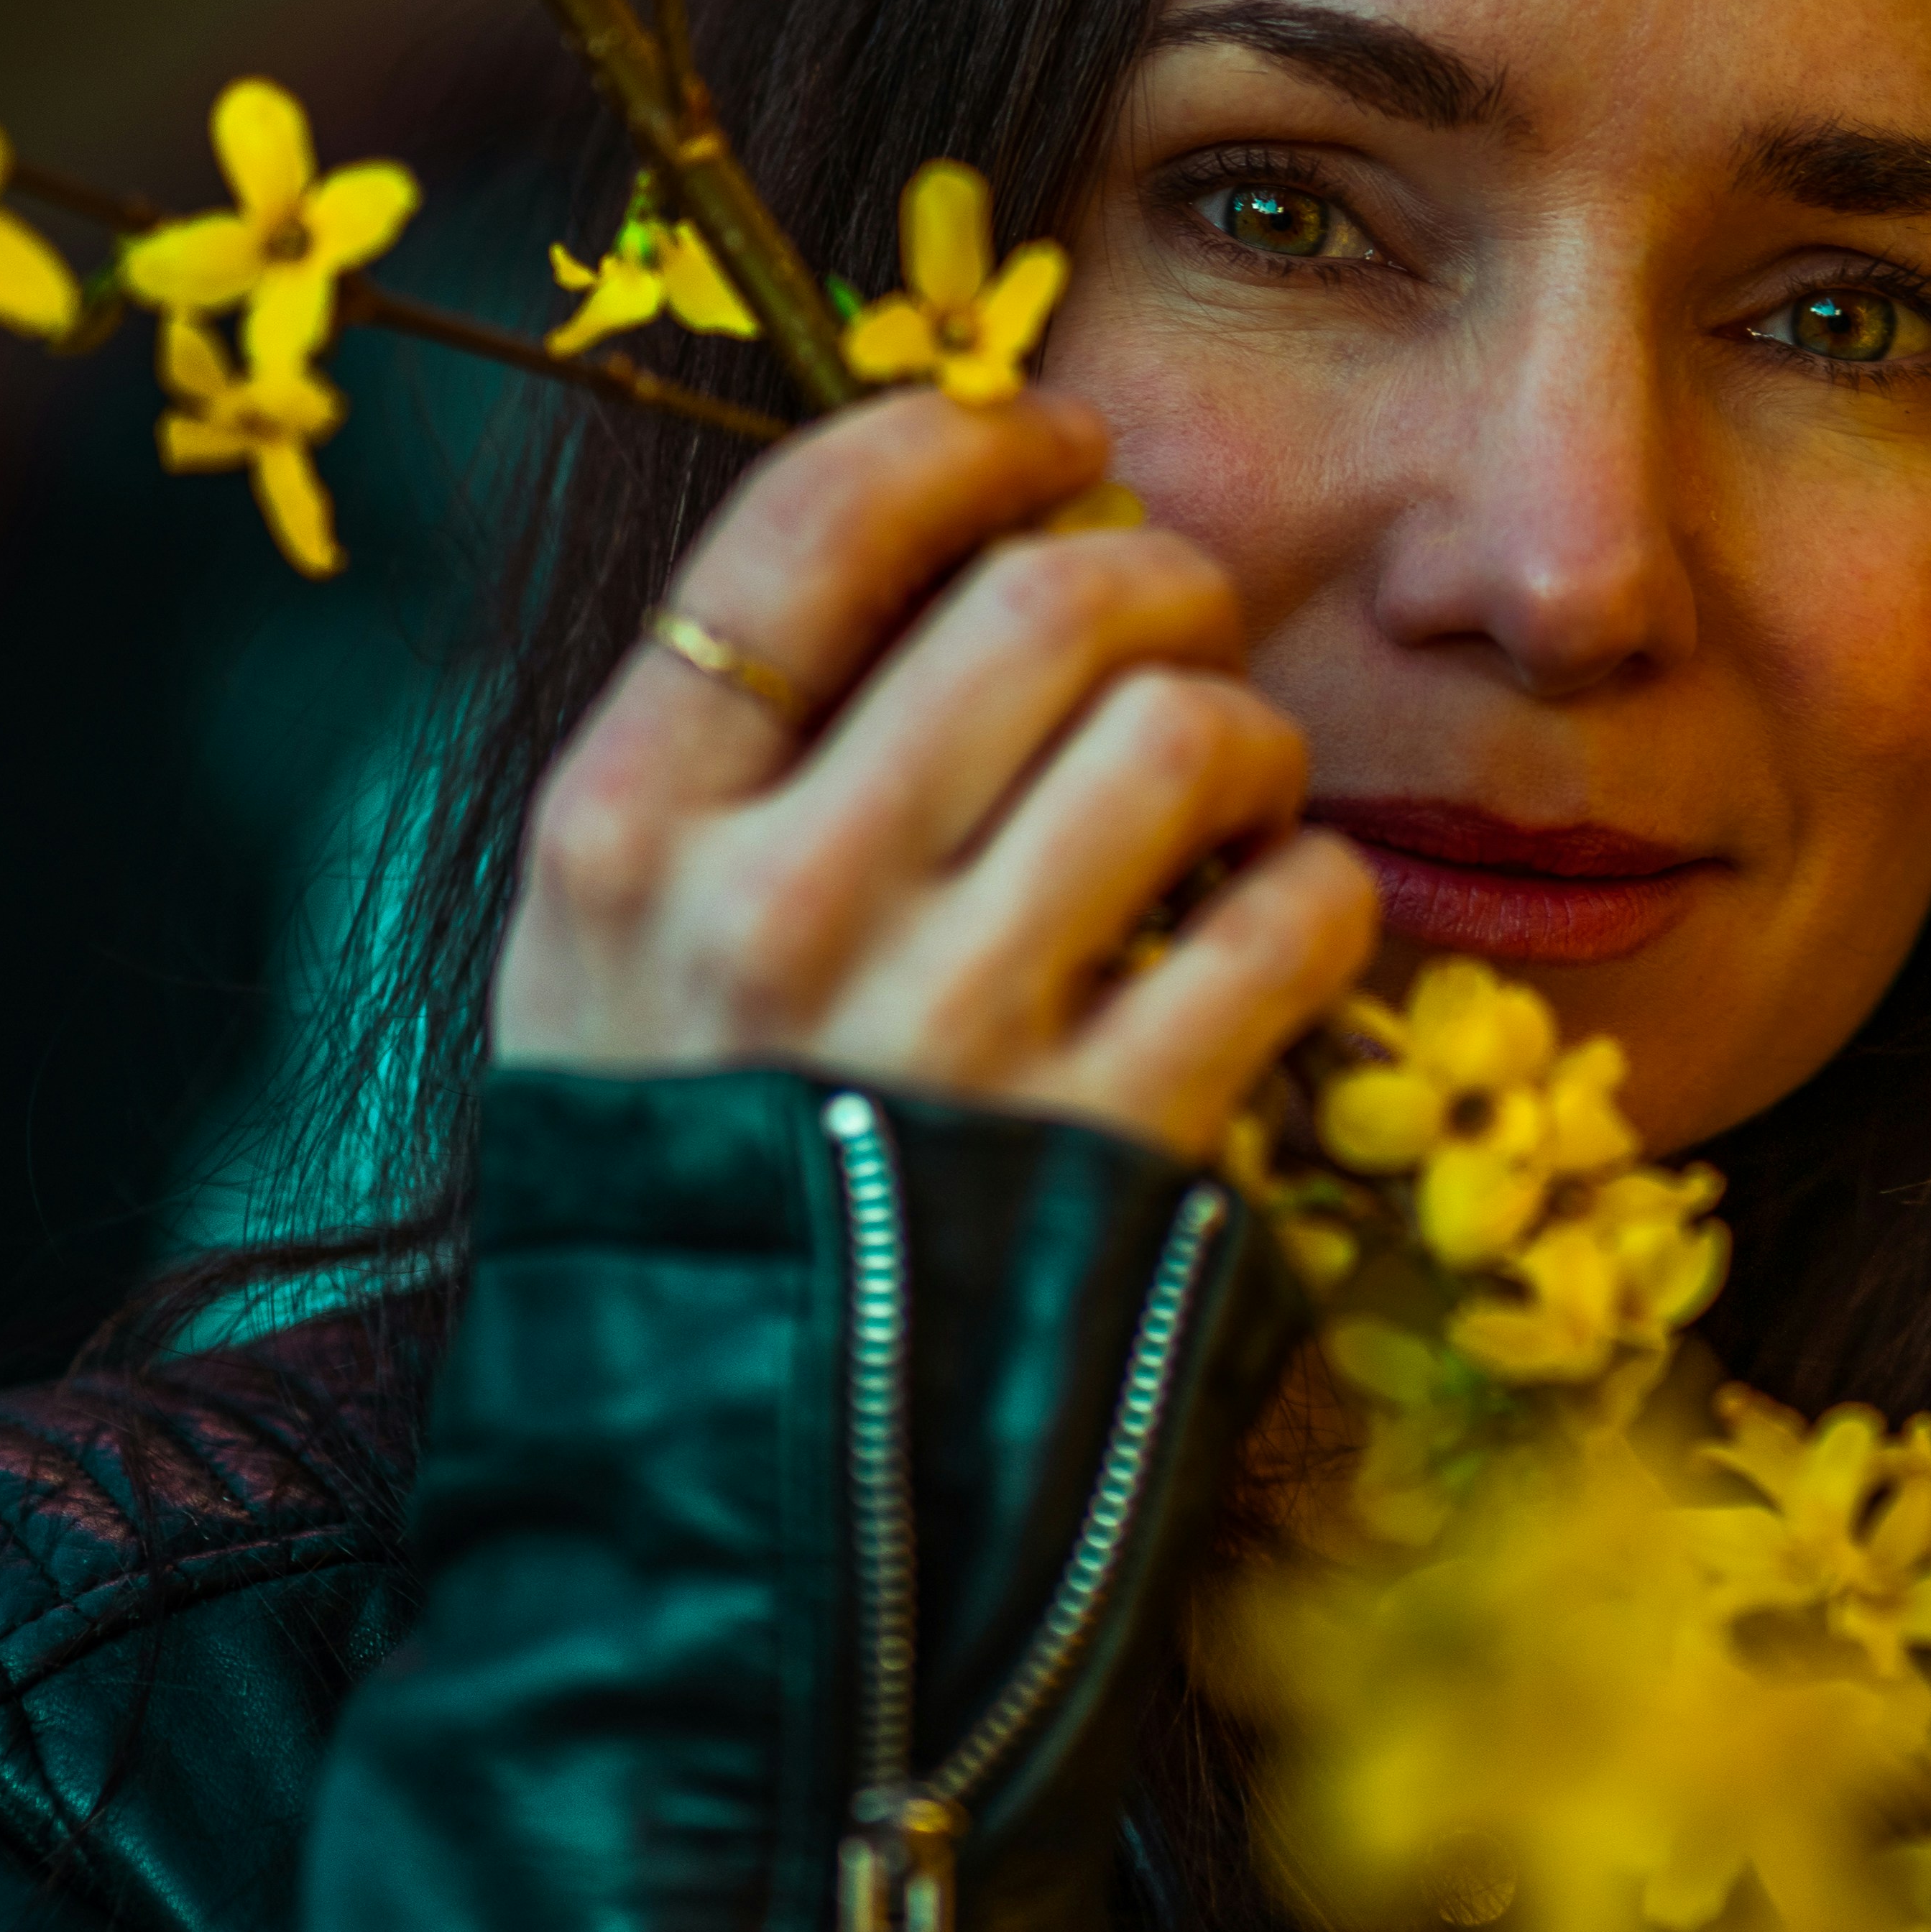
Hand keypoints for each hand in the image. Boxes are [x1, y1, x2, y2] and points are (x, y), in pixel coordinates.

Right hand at [492, 384, 1379, 1161]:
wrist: (721, 1495)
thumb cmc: (691, 1181)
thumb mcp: (611, 953)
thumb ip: (731, 754)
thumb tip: (949, 537)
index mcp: (622, 833)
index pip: (812, 523)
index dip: (967, 435)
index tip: (1053, 437)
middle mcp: (770, 910)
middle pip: (1041, 603)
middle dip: (1155, 578)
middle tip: (1178, 624)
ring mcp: (946, 1033)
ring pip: (1186, 735)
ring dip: (1246, 732)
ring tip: (1227, 794)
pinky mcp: (1111, 1149)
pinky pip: (1290, 920)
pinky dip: (1319, 898)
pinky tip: (1275, 930)